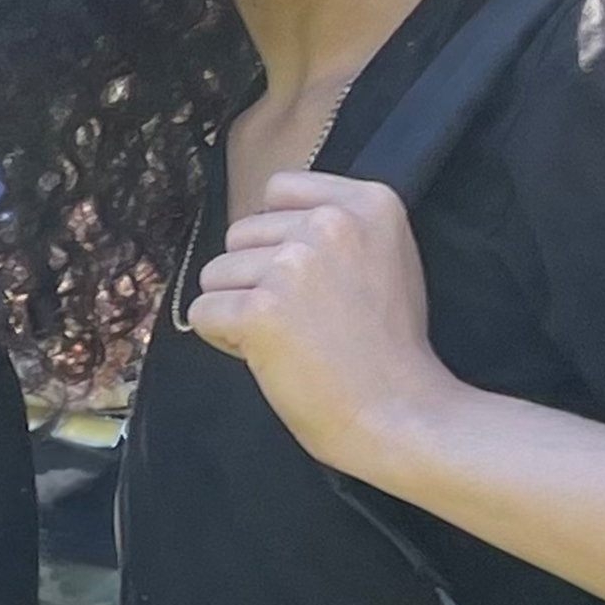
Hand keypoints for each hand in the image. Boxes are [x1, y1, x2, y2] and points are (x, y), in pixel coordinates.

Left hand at [184, 171, 448, 479]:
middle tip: (308, 319)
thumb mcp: (385, 258)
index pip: (278, 190)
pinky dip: (224, 339)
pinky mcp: (260, 309)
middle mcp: (330, 223)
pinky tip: (272, 355)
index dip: (280, 238)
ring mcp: (293, 265)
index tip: (317, 278)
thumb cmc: (389, 348)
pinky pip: (201, 313)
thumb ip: (334, 229)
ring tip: (294, 338)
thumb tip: (267, 217)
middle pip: (240, 234)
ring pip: (215, 273)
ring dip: (239, 308)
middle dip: (258, 277)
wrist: (403, 414)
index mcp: (369, 201)